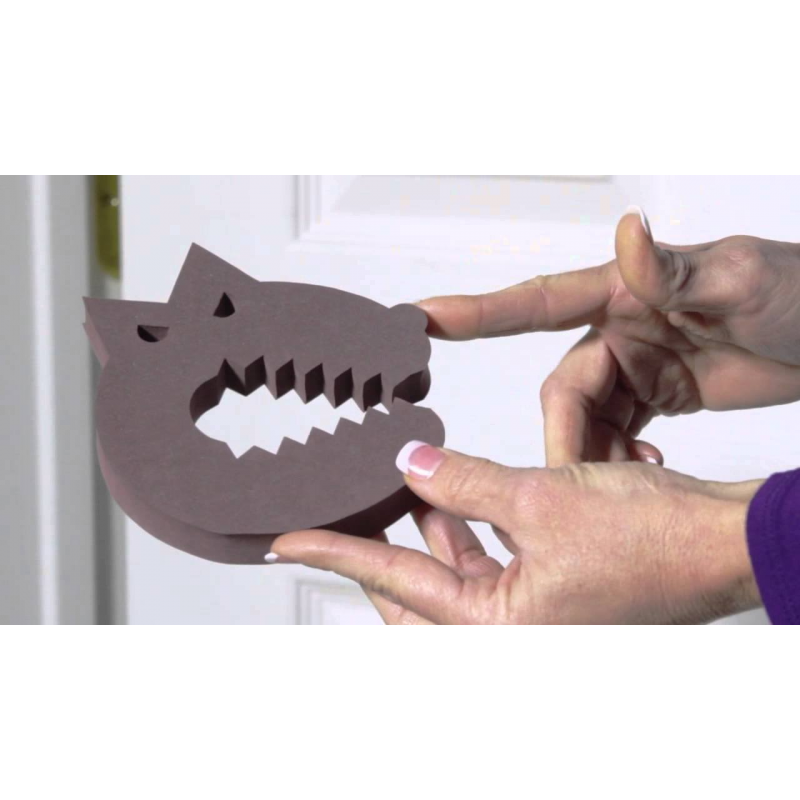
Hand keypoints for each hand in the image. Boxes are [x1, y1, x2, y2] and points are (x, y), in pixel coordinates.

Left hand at [271, 445, 762, 623]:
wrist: (723, 543)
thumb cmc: (655, 540)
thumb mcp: (539, 501)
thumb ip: (464, 482)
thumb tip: (411, 464)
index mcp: (500, 631)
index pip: (395, 584)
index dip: (337, 555)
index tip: (290, 540)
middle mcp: (511, 633)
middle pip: (414, 599)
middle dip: (375, 556)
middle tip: (341, 520)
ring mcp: (530, 615)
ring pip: (449, 580)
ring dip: (421, 536)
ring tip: (392, 493)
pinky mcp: (548, 592)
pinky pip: (485, 567)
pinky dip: (462, 532)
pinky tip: (448, 497)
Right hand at [417, 209, 799, 465]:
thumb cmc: (799, 291)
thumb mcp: (740, 278)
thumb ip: (673, 269)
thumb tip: (626, 232)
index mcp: (626, 291)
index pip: (536, 301)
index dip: (476, 311)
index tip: (421, 319)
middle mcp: (621, 326)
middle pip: (564, 389)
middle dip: (569, 435)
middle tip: (588, 478)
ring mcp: (638, 363)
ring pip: (586, 418)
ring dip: (595, 454)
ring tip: (629, 480)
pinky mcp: (658, 393)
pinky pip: (616, 432)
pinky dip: (619, 457)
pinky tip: (644, 472)